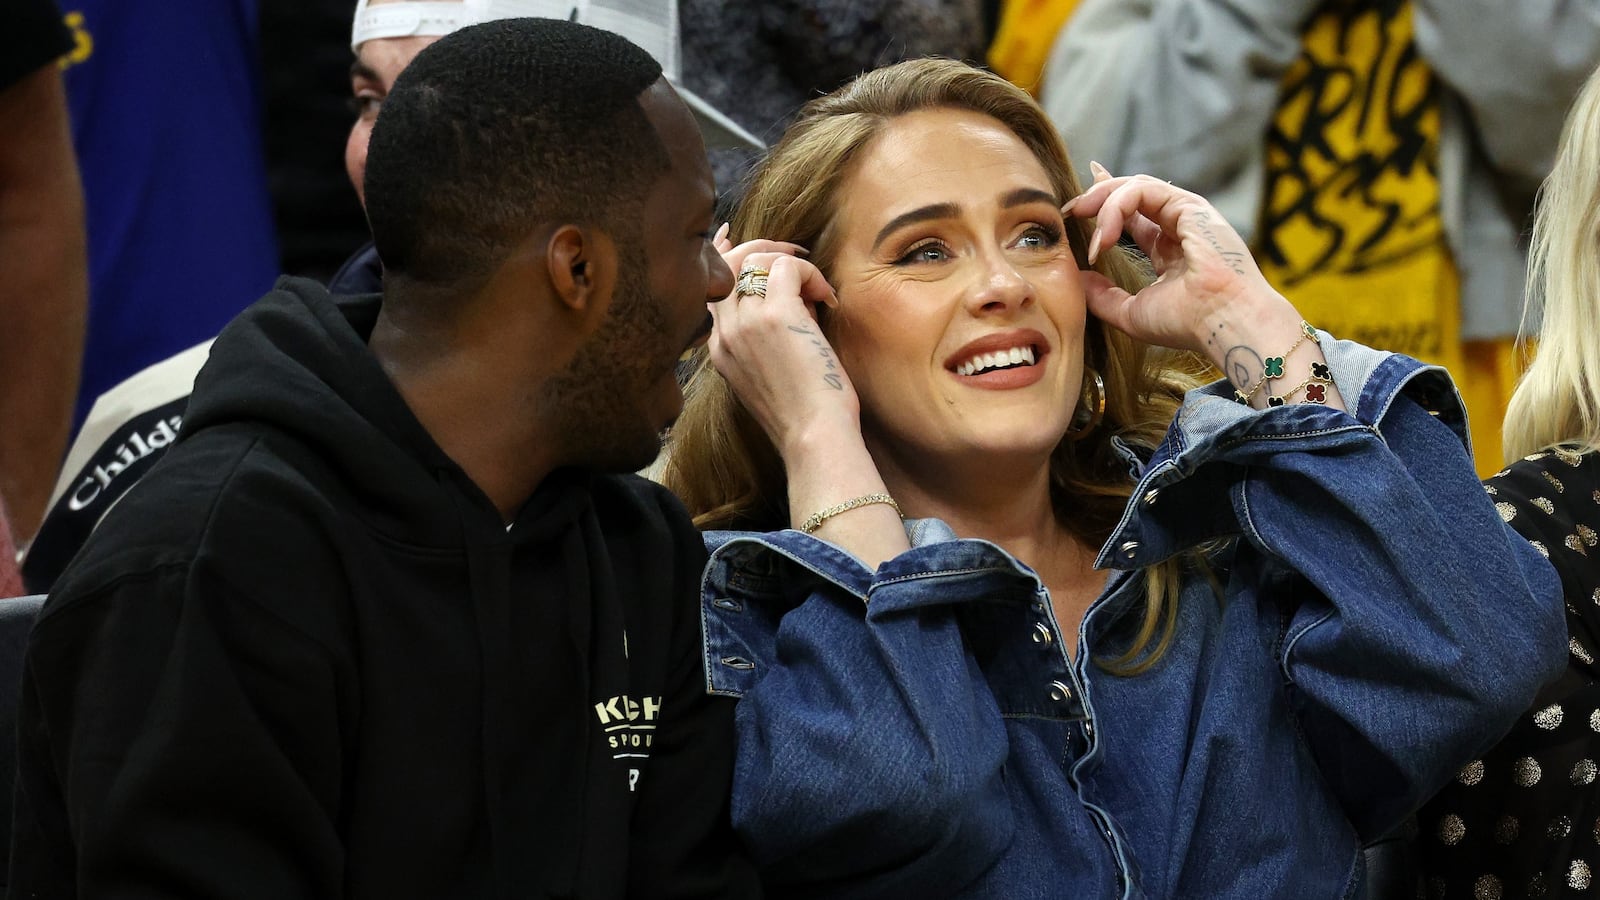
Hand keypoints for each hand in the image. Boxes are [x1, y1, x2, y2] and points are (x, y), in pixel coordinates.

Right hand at [707, 249, 858, 457]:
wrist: (813, 438)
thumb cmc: (803, 416)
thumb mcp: (768, 377)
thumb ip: (767, 340)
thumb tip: (795, 301)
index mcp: (720, 350)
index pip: (709, 290)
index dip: (722, 258)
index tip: (732, 237)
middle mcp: (725, 334)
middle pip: (728, 265)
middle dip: (763, 250)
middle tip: (797, 260)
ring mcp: (745, 323)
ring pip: (756, 259)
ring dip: (791, 263)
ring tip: (817, 290)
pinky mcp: (774, 315)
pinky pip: (787, 266)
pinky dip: (811, 274)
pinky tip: (827, 299)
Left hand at [1066, 164, 1293, 363]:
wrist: (1223, 323)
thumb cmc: (1187, 324)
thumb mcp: (1131, 313)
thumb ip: (1103, 296)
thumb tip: (1077, 279)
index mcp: (1168, 248)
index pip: (1133, 214)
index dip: (1104, 203)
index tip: (1076, 204)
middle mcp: (1178, 226)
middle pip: (1131, 193)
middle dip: (1096, 196)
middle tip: (1069, 211)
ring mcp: (1186, 213)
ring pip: (1134, 186)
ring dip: (1102, 204)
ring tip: (1088, 230)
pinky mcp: (1189, 205)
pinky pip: (1142, 190)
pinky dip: (1116, 207)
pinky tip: (1105, 236)